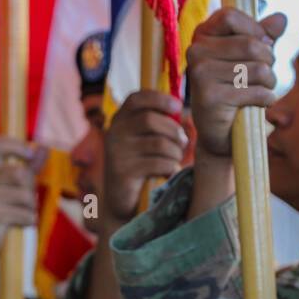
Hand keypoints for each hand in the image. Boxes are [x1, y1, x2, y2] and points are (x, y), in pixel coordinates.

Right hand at [0, 136, 47, 261]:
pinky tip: (16, 225)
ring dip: (30, 209)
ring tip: (19, 216)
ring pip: (26, 197)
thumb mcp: (8, 188)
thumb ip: (26, 168)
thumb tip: (43, 148)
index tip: (30, 155)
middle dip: (30, 190)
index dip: (16, 146)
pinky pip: (25, 215)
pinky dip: (27, 222)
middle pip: (21, 174)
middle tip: (26, 203)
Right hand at [101, 91, 187, 229]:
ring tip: (175, 160)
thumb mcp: (144, 140)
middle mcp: (115, 132)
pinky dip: (170, 168)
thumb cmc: (140, 166)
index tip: (178, 106)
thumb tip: (180, 108)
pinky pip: (159, 163)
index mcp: (120, 120)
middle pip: (151, 120)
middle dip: (174, 131)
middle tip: (183, 143)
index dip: (160, 99)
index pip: (137, 98)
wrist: (122, 200)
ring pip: (159, 143)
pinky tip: (168, 173)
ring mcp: (117, 152)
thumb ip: (156, 123)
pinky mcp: (124, 172)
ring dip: (175, 152)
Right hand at [186, 8, 286, 157]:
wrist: (222, 133)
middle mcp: (195, 51)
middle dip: (269, 62)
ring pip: (257, 69)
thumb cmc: (236, 90)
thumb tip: (282, 18)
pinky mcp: (210, 98)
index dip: (255, 30)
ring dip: (270, 82)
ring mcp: (200, 74)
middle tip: (266, 77)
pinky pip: (255, 91)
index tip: (263, 46)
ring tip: (263, 91)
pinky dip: (266, 99)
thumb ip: (263, 36)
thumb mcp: (250, 58)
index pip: (230, 16)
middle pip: (250, 44)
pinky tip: (260, 104)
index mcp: (201, 35)